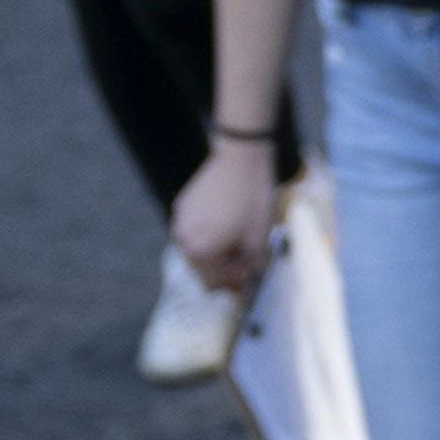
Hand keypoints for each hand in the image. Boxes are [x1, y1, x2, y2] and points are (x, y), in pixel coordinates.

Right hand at [168, 140, 279, 294]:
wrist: (241, 158)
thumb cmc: (251, 200)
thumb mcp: (259, 237)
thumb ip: (254, 264)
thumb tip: (253, 277)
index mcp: (199, 253)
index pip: (215, 281)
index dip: (235, 281)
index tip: (251, 273)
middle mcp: (182, 239)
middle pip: (205, 265)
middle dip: (225, 264)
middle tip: (248, 255)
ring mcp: (180, 219)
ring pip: (199, 245)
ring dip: (217, 246)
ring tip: (239, 236)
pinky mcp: (183, 203)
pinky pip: (196, 226)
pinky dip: (209, 229)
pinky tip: (228, 219)